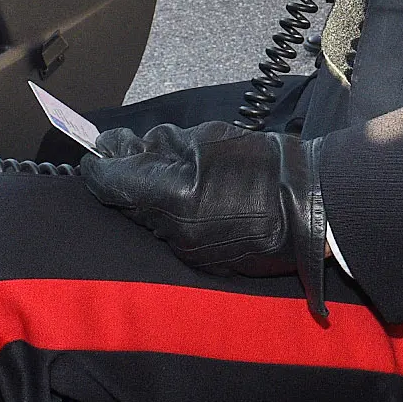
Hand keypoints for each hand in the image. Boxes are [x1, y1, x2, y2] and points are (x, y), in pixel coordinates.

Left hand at [80, 122, 329, 318]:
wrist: (308, 206)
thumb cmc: (263, 165)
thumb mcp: (207, 139)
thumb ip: (161, 144)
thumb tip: (124, 145)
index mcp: (173, 197)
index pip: (112, 183)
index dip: (97, 165)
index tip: (94, 151)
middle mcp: (173, 232)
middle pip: (128, 204)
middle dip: (124, 179)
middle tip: (125, 152)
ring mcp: (187, 251)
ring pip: (149, 220)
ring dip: (149, 197)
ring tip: (169, 172)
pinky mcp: (201, 262)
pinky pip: (172, 235)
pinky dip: (171, 216)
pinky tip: (189, 197)